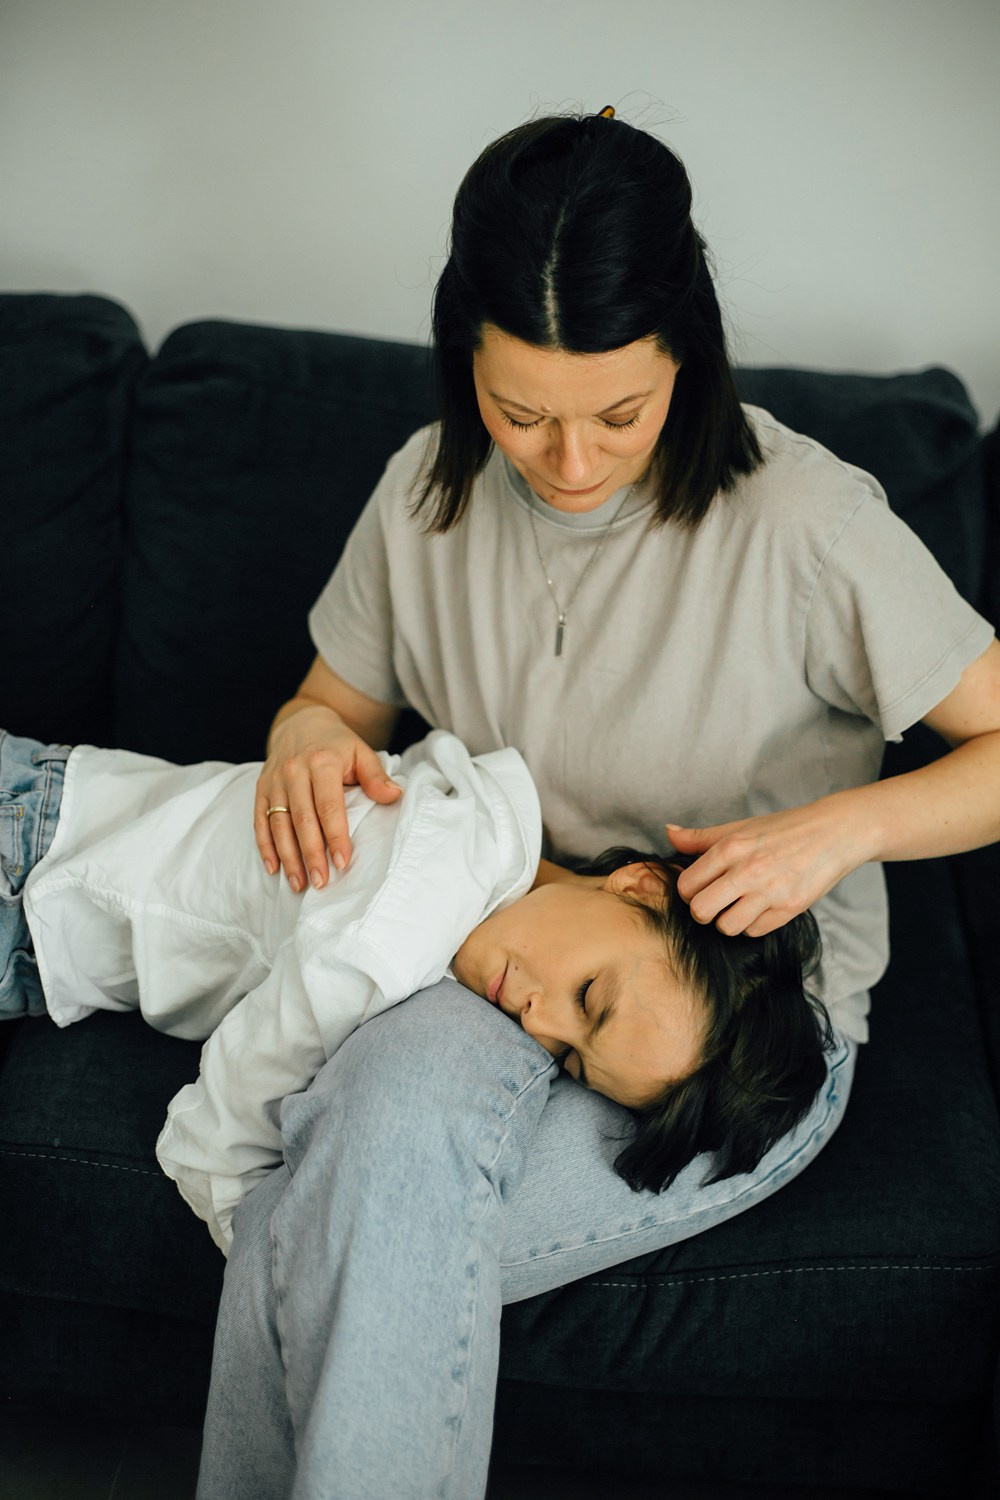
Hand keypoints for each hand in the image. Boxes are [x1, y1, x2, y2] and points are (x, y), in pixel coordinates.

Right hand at [254, 704, 400, 891]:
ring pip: (278, 824)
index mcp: (322, 762)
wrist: (301, 722)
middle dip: (311, 854)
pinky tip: (273, 868)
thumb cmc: (336, 743)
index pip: (329, 806)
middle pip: (302, 819)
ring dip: (288, 857)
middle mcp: (294, 771)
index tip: (342, 862)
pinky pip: (259, 820)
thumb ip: (376, 775)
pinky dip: (265, 846)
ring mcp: (274, 781)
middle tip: (321, 883)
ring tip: (299, 884)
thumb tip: (395, 796)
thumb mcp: (360, 751)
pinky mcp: (261, 788)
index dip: (336, 836)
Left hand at [666, 795, 871, 936]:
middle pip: (700, 911)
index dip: (688, 890)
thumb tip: (669, 834)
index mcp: (730, 848)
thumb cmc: (783, 829)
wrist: (833, 833)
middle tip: (714, 902)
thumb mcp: (740, 827)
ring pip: (727, 927)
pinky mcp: (790, 908)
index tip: (699, 887)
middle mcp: (747, 871)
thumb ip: (701, 837)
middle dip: (703, 910)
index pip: (686, 885)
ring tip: (739, 905)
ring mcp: (769, 892)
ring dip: (729, 920)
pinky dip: (753, 924)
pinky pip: (755, 931)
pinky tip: (760, 907)